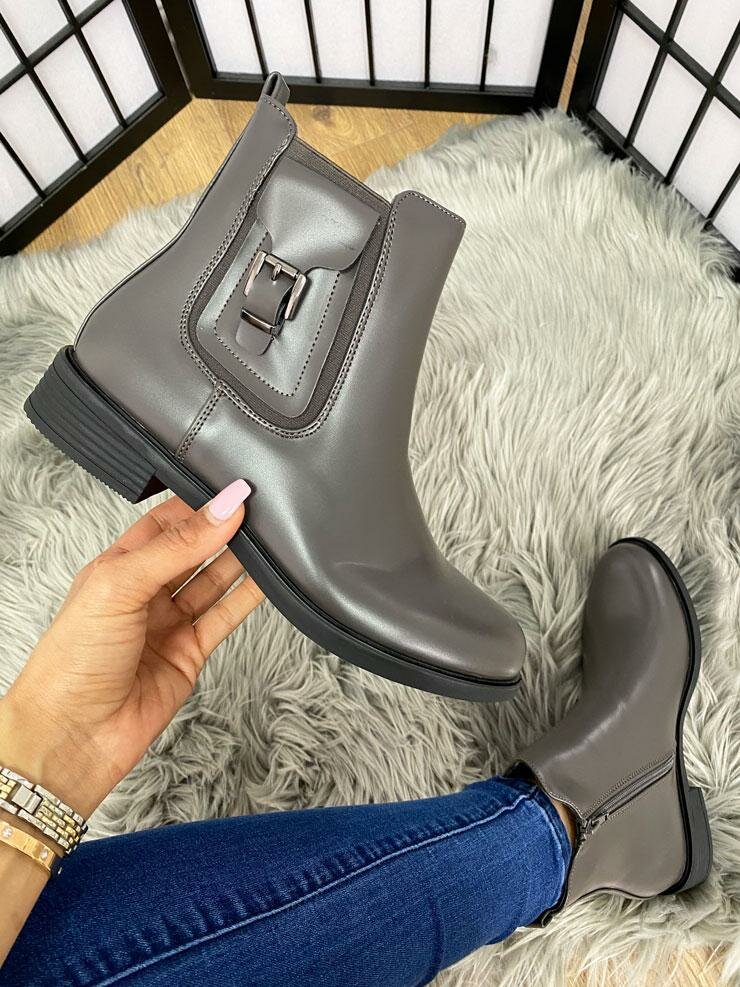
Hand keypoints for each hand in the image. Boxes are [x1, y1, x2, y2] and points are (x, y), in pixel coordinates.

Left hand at [0, 480, 261, 817]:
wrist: (72, 736)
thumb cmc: (72, 660)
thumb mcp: (121, 585)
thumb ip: (178, 546)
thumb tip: (223, 508)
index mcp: (119, 566)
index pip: (167, 522)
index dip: (199, 504)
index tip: (234, 489)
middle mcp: (146, 591)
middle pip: (195, 549)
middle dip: (225, 529)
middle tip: (262, 509)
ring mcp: (169, 623)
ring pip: (215, 580)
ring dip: (242, 559)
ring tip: (272, 535)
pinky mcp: (191, 653)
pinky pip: (226, 616)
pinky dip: (250, 597)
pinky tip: (270, 577)